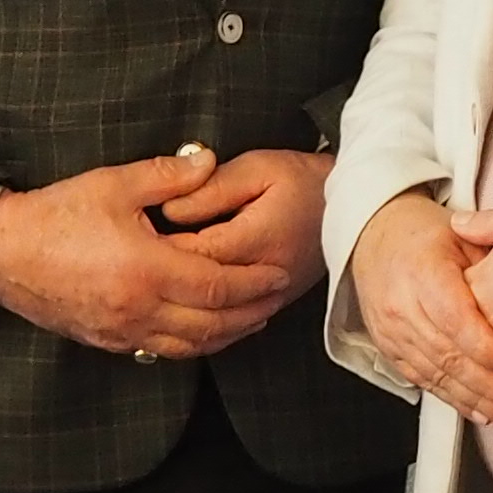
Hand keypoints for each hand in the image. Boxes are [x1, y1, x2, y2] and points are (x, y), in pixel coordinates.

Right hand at [0, 149, 297, 360]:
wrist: (2, 254)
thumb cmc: (55, 216)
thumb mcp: (113, 184)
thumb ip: (167, 174)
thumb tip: (209, 161)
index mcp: (146, 269)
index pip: (218, 286)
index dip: (254, 282)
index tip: (278, 272)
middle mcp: (139, 308)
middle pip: (214, 323)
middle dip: (252, 312)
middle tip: (277, 297)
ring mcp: (124, 330)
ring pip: (192, 345)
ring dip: (229, 334)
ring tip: (253, 318)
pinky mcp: (109, 340)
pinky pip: (164, 350)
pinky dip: (195, 344)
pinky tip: (208, 330)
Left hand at [153, 146, 333, 303]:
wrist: (351, 204)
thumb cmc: (305, 181)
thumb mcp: (257, 168)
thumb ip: (212, 188)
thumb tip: (171, 210)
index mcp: (256, 239)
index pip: (195, 254)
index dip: (163, 248)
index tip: (141, 235)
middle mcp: (264, 275)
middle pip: (200, 289)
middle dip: (167, 277)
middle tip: (140, 262)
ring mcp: (272, 296)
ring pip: (216, 315)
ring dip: (184, 304)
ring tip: (158, 286)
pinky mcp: (275, 304)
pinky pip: (233, 323)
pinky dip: (206, 318)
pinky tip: (186, 309)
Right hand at [348, 187, 492, 430]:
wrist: (376, 239)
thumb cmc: (425, 237)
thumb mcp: (462, 233)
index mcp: (421, 272)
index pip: (454, 318)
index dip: (485, 348)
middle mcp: (402, 305)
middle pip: (447, 354)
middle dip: (489, 385)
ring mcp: (392, 331)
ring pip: (436, 374)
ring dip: (476, 400)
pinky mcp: (390, 349)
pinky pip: (423, 381)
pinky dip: (454, 400)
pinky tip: (480, 412)